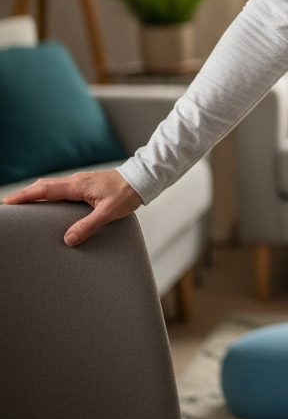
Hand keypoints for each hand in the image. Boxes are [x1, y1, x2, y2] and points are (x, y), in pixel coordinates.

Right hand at [2, 170, 142, 246]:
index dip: (25, 196)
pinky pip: (62, 189)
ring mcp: (81, 181)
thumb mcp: (109, 212)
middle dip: (25, 195)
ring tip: (23, 206)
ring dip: (37, 194)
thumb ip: (88, 226)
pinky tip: (49, 204)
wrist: (143, 178)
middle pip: (44, 186)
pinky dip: (49, 194)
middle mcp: (77, 181)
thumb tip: (68, 240)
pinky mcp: (87, 184)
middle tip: (9, 205)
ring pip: (53, 186)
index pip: (45, 190)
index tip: (8, 202)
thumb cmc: (128, 193)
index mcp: (78, 185)